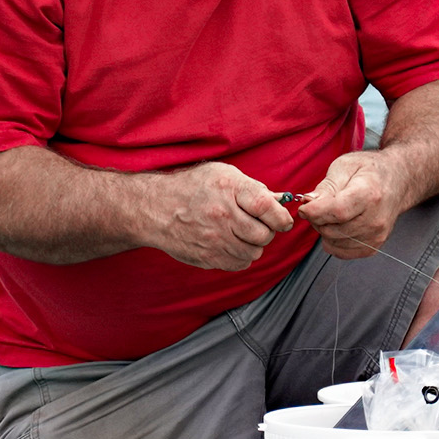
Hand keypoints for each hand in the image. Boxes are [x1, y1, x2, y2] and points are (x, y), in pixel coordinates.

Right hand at [150, 162, 294, 270]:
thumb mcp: (223, 174)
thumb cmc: (192, 187)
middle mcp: (222, 215)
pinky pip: (239, 264)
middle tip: (258, 225)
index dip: (281, 217)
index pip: (267, 207)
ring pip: (254, 252)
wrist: (155, 208)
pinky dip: (241, 257)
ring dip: (253, 245)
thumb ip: (253, 188)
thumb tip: (280, 200)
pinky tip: (231, 244)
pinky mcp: (207, 257)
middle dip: (267, 231)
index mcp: (229, 189)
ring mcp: (214, 239)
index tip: (283, 220)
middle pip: (263, 234)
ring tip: (242, 233)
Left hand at [298, 151, 405, 259]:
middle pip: (331, 229)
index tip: (304, 207)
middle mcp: (376, 218)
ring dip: (325, 229)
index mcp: (369, 194)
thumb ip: (326, 186)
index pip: (337, 211)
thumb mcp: (345, 166)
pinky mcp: (373, 247)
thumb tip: (308, 202)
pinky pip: (340, 252)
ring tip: (332, 213)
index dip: (314, 212)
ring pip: (333, 242)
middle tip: (319, 205)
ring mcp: (376, 235)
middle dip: (317, 219)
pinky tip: (338, 226)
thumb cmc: (370, 172)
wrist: (398, 181)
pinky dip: (333, 240)